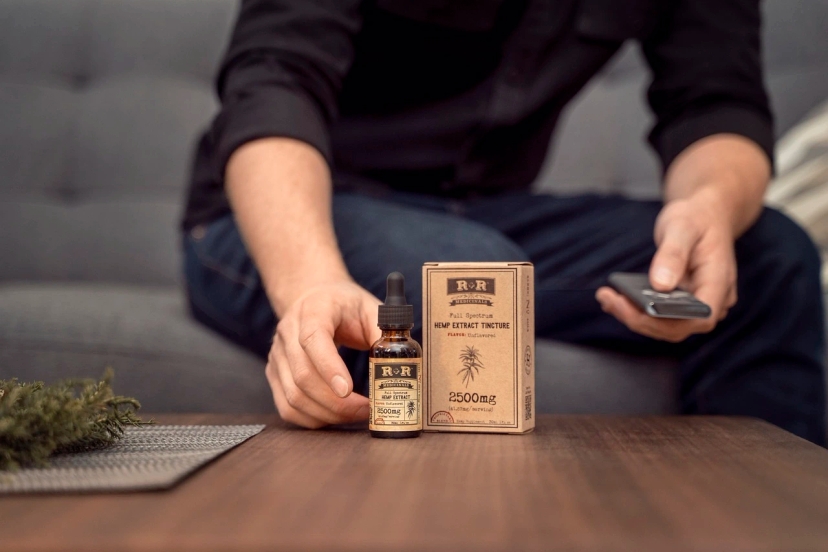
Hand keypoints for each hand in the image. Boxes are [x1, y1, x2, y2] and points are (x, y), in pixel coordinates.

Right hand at [267, 281, 380, 427]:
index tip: (348, 390)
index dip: (329, 367)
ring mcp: (277, 355)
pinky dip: (312, 419)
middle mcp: (288, 331)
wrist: (315, 298)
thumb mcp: (370, 307)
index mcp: (313, 309)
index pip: (313, 339)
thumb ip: (384, 331)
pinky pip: (287, 407)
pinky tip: (335, 417)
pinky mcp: (275, 374)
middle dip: (336, 401)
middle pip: (303, 375)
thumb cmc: (346, 305)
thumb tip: (396, 361)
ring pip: (293, 396)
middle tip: (366, 409)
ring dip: (327, 413)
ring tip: (356, 414)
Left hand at [595, 193, 736, 341]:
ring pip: (664, 326)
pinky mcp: (679, 304)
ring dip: (633, 316)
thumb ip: (673, 254)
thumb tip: (661, 285)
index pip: (699, 318)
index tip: (635, 309)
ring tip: (606, 296)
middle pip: (676, 327)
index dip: (667, 321)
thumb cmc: (697, 218)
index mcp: (719, 283)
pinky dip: (635, 310)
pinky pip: (658, 316)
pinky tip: (612, 298)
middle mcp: (711, 300)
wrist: (703, 215)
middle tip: (609, 299)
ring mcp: (695, 305)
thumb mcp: (683, 226)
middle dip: (640, 319)